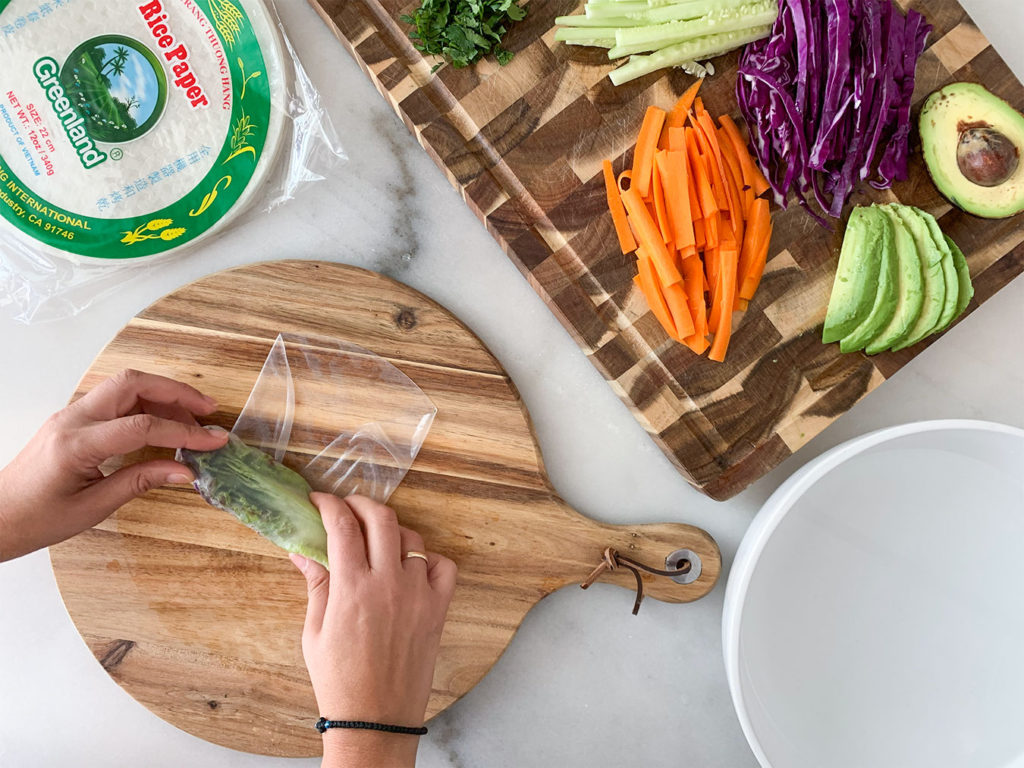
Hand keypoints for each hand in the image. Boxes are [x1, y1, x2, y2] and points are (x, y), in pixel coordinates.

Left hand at [0, 369, 228, 561]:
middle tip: (208, 410)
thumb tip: (186, 471)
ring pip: (124, 385)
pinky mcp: (73, 419)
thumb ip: (140, 482)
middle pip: (132, 383)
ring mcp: (71, 415)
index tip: (213, 441)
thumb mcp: (93, 508)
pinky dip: (146, 404)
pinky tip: (164, 424)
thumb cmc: (37, 520)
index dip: (183, 432)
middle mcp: (72, 420)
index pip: (141, 426)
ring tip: (192, 419)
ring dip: (162, 395)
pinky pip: (115, 400)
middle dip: (175, 392)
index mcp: (76, 445)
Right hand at [291, 494, 456, 767]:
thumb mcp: (315, 630)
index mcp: (352, 587)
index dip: (328, 504)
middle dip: (361, 504)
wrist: (375, 718)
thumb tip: (302, 550)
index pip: (342, 525)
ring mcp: (418, 594)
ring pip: (412, 538)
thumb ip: (316, 583)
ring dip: (392, 530)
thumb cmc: (338, 679)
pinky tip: (411, 567)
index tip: (319, 501)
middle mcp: (388, 583)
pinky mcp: (438, 608)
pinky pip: (443, 565)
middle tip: (347, 508)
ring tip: (376, 540)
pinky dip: (428, 558)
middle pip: (381, 518)